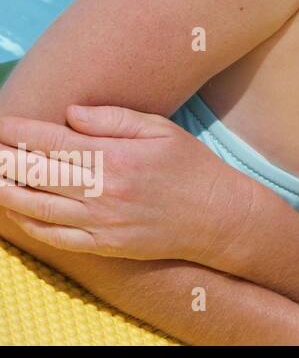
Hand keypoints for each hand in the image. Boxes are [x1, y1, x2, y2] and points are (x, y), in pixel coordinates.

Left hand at [0, 105, 254, 263]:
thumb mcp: (161, 131)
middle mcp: (103, 191)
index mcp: (117, 158)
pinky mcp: (104, 244)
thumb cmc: (191, 167)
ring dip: (6, 190)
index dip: (18, 131)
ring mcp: (101, 221)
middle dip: (3, 158)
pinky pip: (55, 236)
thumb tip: (69, 113)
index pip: (52, 141)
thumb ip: (114, 119)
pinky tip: (16, 209)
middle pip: (36, 173)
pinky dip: (29, 223)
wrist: (218, 216)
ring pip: (36, 206)